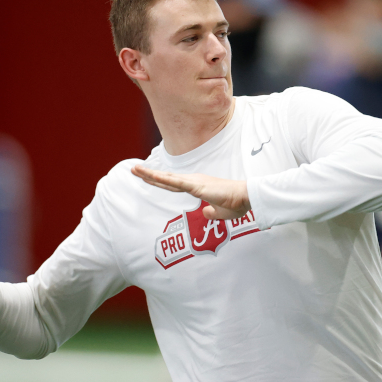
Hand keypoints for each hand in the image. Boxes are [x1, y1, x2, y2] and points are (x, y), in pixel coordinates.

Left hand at [131, 165, 249, 219]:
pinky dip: (163, 179)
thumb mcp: (221, 212)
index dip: (159, 181)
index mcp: (198, 186)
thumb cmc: (237, 204)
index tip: (146, 177)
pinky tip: (151, 176)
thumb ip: (212, 213)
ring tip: (135, 169)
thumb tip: (205, 213)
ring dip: (151, 174)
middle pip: (166, 179)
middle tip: (134, 169)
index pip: (173, 184)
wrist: (248, 198)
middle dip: (149, 174)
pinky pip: (177, 183)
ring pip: (168, 178)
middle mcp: (194, 181)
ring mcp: (195, 182)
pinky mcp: (198, 186)